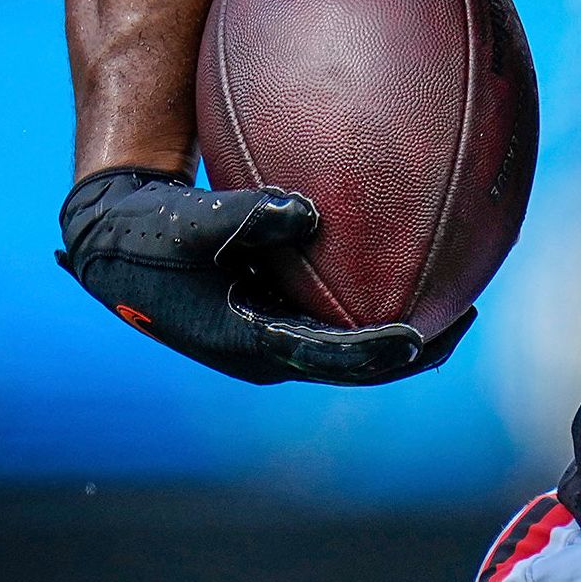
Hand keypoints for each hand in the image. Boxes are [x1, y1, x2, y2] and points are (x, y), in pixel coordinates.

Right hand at [57, 169, 470, 384]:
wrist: (117, 244)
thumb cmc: (149, 233)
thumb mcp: (188, 222)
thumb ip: (245, 215)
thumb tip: (310, 213)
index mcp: (246, 340)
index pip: (325, 357)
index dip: (374, 353)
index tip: (418, 337)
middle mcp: (266, 352)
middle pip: (354, 368)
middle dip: (411, 352)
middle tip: (463, 319)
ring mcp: (274, 340)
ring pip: (352, 352)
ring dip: (404, 339)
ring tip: (460, 305)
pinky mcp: (277, 321)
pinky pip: (340, 327)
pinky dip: (379, 313)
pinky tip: (418, 278)